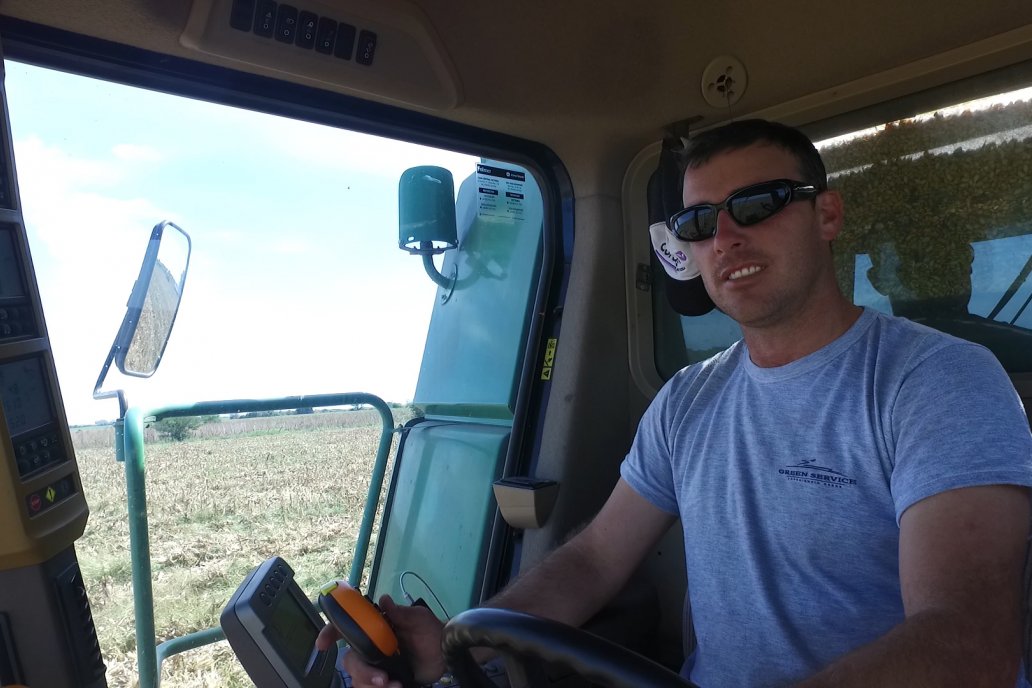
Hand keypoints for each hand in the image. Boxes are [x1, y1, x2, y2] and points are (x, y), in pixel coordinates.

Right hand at [319, 594, 446, 687]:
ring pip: (357, 679)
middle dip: (362, 672)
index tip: (323, 644)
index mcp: (375, 628)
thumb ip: (401, 613)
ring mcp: (375, 665)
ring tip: (395, 685)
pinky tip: (396, 687)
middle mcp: (370, 646)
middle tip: (382, 678)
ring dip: (372, 684)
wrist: (446, 655)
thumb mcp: (419, 619)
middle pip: (350, 660)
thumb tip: (383, 600)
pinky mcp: (382, 681)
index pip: (347, 627)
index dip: (331, 633)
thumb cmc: (431, 632)